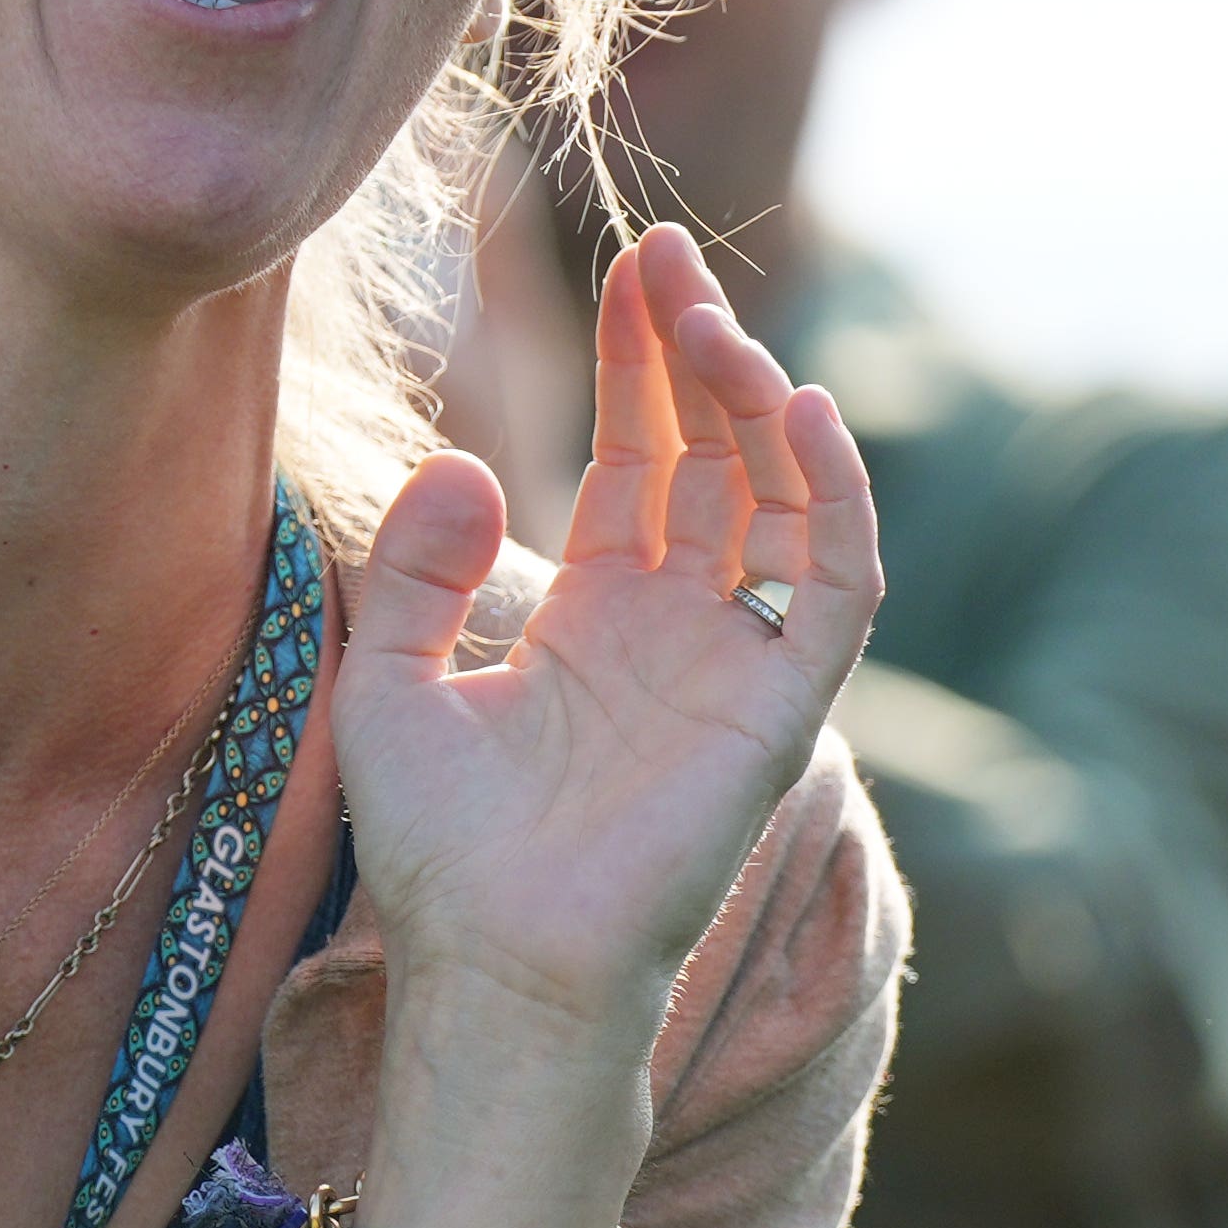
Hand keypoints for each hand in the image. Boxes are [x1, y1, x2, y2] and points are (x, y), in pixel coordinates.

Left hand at [337, 226, 881, 1153]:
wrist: (493, 966)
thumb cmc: (443, 852)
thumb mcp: (390, 682)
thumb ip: (414, 568)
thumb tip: (466, 461)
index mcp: (599, 611)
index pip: (643, 452)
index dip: (641, 358)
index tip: (631, 264)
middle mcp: (681, 625)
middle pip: (717, 454)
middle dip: (698, 353)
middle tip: (668, 262)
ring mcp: (738, 664)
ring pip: (785, 499)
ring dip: (759, 405)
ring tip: (711, 326)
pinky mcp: (781, 712)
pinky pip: (837, 589)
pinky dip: (838, 500)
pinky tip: (801, 414)